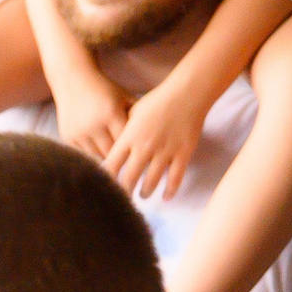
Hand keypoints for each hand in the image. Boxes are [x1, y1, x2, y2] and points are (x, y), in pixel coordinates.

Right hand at [51, 64, 133, 163]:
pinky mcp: (68, 137)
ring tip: (118, 158)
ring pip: (99, 156)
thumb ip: (139, 114)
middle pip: (113, 152)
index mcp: (111, 113)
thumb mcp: (124, 97)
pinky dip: (94, 154)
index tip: (143, 153)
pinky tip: (101, 150)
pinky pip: (85, 155)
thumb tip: (155, 136)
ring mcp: (79, 132)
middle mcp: (94, 125)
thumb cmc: (104, 89)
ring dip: (108, 157)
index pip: (127, 141)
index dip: (135, 147)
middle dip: (123, 155)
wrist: (73, 80)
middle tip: (133, 161)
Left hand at [107, 78, 212, 197]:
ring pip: (151, 182)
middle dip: (124, 192)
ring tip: (142, 195)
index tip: (104, 186)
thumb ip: (121, 131)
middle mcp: (144, 147)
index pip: (111, 165)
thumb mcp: (132, 112)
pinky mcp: (183, 153)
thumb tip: (109, 148)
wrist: (187, 92)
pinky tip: (166, 197)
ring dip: (145, 192)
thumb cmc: (157, 101)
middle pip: (129, 178)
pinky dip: (170, 190)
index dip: (106, 179)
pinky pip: (175, 178)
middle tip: (122, 199)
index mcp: (129, 137)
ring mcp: (165, 151)